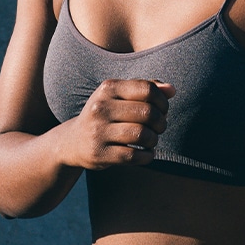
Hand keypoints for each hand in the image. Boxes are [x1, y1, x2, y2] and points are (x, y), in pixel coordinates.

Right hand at [60, 78, 174, 169]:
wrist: (73, 141)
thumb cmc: (106, 115)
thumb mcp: (120, 96)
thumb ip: (146, 88)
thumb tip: (171, 90)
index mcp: (108, 88)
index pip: (147, 89)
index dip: (163, 101)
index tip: (163, 110)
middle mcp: (100, 107)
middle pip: (148, 112)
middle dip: (161, 122)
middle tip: (159, 128)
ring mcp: (97, 131)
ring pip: (142, 135)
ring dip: (154, 140)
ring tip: (152, 141)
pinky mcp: (99, 153)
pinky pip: (134, 156)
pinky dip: (147, 156)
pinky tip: (146, 153)